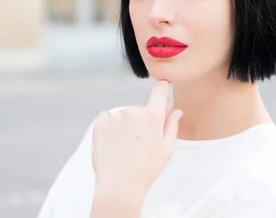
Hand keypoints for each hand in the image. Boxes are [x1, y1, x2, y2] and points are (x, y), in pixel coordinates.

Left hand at [91, 81, 183, 203]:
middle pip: (141, 107)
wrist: (119, 186)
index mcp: (153, 116)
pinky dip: (110, 124)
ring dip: (127, 124)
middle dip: (144, 118)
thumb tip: (175, 110)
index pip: (159, 89)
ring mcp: (115, 117)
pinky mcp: (100, 123)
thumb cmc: (146, 170)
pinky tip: (114, 141)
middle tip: (142, 141)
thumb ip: (172, 125)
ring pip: (125, 114)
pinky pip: (107, 117)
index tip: (162, 91)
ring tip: (127, 146)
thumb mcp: (167, 149)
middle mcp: (133, 111)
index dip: (162, 89)